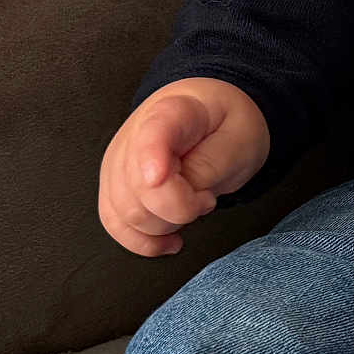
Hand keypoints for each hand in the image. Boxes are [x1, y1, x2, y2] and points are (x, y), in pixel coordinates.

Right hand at [98, 77, 270, 257]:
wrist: (212, 114)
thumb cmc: (227, 124)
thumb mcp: (240, 138)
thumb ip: (210, 164)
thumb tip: (183, 194)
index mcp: (171, 112)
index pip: (151, 136)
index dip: (150, 160)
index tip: (159, 178)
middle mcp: (133, 136)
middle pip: (139, 190)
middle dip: (180, 208)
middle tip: (207, 196)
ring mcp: (118, 163)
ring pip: (126, 213)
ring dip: (166, 224)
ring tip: (192, 205)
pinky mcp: (114, 186)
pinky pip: (115, 224)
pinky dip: (143, 240)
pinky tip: (169, 240)